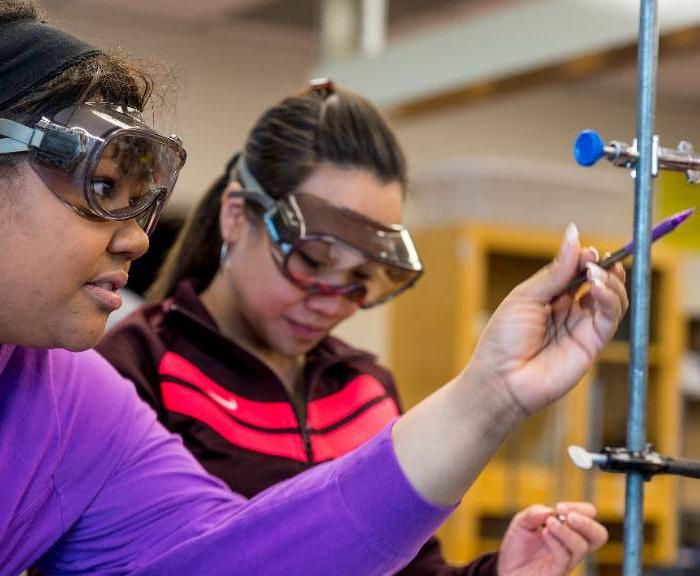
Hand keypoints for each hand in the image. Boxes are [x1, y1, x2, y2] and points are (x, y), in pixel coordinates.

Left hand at [467, 223, 627, 417]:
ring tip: (595, 274)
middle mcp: (568, 312)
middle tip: (596, 259)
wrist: (501, 379)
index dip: (586, 260)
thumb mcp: (526, 296)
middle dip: (603, 267)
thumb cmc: (503, 339)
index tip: (588, 250)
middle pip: (598, 283)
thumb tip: (575, 235)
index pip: (577, 272)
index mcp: (548, 298)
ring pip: (612, 299)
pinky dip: (611, 298)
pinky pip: (611, 318)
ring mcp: (581, 328)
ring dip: (610, 281)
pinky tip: (597, 287)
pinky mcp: (592, 345)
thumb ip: (556, 270)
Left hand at [497, 502, 607, 575]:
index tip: (560, 507)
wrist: (506, 569)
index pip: (589, 516)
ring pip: (582, 546)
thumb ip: (534, 513)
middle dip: (587, 523)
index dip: (580, 508)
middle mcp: (572, 545)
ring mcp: (567, 559)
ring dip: (566, 531)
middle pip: (599, 535)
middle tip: (569, 516)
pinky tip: (544, 534)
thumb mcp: (521, 522)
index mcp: (568, 529)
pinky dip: (556, 543)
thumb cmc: (517, 545)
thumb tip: (551, 510)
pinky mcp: (557, 571)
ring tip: (549, 524)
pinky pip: (565, 558)